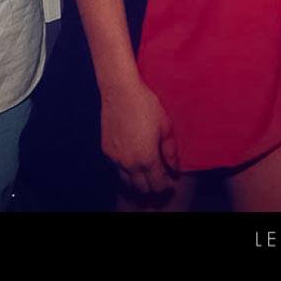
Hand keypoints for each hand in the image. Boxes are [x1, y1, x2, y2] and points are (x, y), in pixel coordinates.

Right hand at [101, 79, 178, 197]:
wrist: (120, 92)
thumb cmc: (146, 105)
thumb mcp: (165, 126)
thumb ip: (170, 151)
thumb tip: (174, 167)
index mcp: (147, 158)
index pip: (157, 184)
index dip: (166, 186)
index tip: (171, 182)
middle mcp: (130, 163)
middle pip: (142, 188)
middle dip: (153, 187)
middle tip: (160, 180)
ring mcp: (116, 159)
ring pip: (127, 182)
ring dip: (138, 182)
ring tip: (147, 173)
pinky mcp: (106, 151)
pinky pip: (117, 171)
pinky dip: (126, 172)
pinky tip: (133, 162)